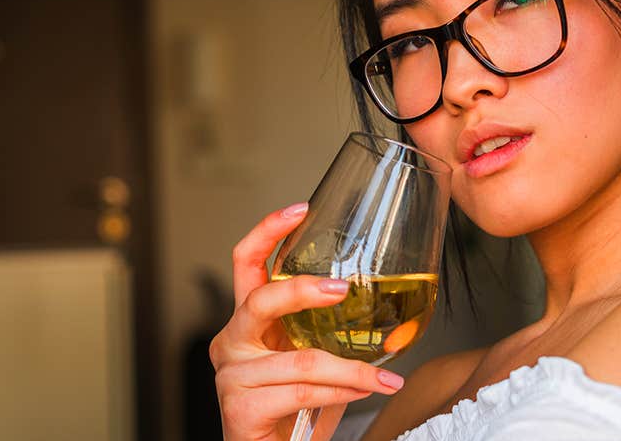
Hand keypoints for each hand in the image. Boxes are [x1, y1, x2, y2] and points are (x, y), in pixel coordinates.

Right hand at [210, 202, 405, 440]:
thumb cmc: (292, 411)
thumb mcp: (313, 362)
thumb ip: (332, 335)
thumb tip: (390, 316)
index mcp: (248, 322)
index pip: (246, 262)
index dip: (268, 231)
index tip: (300, 208)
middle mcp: (231, 341)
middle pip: (260, 298)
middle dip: (302, 290)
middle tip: (341, 289)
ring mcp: (231, 374)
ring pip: (299, 358)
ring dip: (351, 369)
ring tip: (384, 376)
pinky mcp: (239, 407)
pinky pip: (302, 391)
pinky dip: (342, 391)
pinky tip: (365, 391)